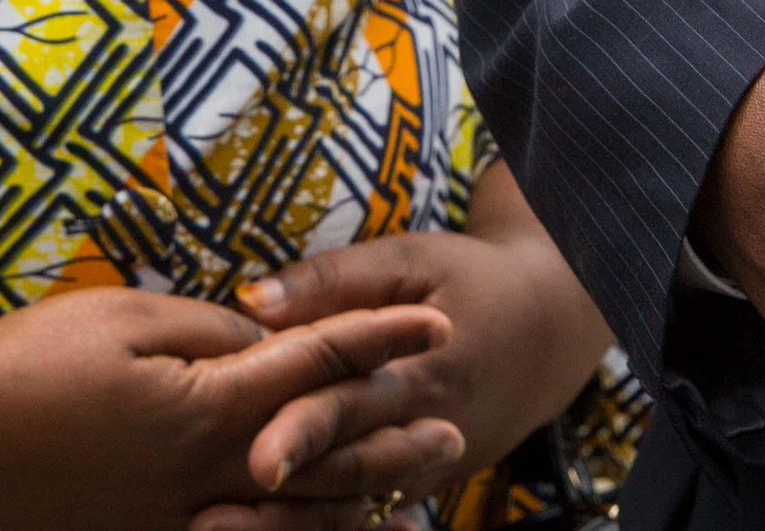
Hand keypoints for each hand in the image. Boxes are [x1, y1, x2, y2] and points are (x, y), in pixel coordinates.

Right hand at [0, 283, 454, 530]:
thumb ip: (208, 332)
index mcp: (206, 408)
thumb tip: (265, 342)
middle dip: (390, 431)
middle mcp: (208, 474)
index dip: (379, 337)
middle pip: (323, 453)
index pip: (315, 364)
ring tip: (412, 482)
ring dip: (361, 493)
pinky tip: (323, 525)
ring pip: (296, 515)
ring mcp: (181, 519)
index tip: (433, 319)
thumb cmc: (30, 363)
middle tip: (449, 420)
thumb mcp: (124, 320)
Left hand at [198, 165, 616, 530]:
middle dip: (283, 502)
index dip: (302, 432)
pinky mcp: (422, 482)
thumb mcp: (409, 260)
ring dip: (290, 524)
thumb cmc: (468, 280)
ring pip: (353, 506)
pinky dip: (322, 524)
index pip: (352, 406)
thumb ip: (332, 280)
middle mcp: (425, 433)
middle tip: (214, 520)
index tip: (255, 461)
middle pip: (344, 472)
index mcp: (422, 372)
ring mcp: (427, 467)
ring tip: (219, 530)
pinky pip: (368, 512)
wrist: (549, 329)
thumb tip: (252, 299)